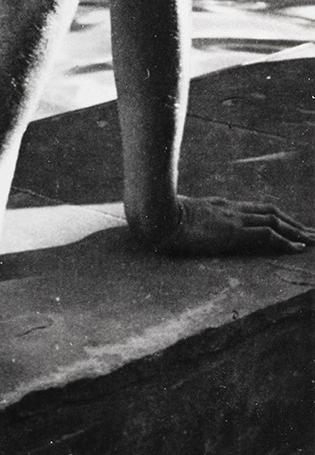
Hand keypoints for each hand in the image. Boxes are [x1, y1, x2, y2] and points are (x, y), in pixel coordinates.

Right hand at [148, 195, 313, 256]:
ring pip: (274, 221)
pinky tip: (298, 248)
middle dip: (292, 222)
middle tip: (311, 233)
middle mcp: (230, 209)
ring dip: (296, 231)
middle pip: (269, 212)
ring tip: (312, 240)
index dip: (275, 217)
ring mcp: (232, 219)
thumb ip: (185, 217)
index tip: (289, 225)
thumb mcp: (176, 215)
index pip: (254, 209)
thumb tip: (178, 224)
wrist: (155, 214)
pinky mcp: (233, 232)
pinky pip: (267, 235)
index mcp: (218, 206)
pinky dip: (285, 241)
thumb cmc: (158, 216)